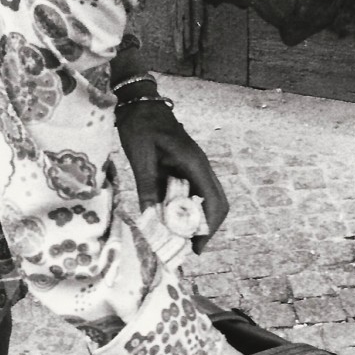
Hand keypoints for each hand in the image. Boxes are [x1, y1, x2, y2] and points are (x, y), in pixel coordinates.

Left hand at [114, 100, 228, 252]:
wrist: (139, 104)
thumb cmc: (141, 126)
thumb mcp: (140, 157)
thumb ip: (147, 186)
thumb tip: (150, 218)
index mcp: (194, 163)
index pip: (214, 200)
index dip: (210, 227)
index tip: (197, 247)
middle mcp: (199, 167)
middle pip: (215, 203)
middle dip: (206, 228)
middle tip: (189, 249)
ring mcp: (193, 168)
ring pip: (204, 200)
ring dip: (195, 221)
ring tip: (179, 241)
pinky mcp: (183, 170)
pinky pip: (190, 194)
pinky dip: (184, 211)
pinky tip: (169, 222)